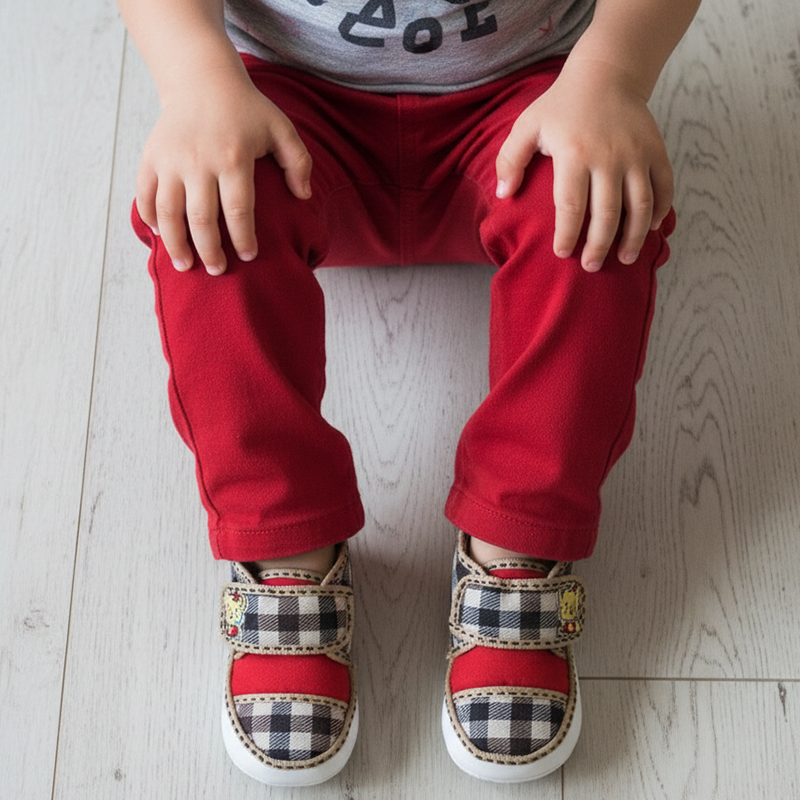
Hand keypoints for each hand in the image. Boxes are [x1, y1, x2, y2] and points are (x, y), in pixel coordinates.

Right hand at [136, 66, 311, 274]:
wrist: (202, 78)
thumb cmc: (247, 109)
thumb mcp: (280, 129)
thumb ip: (298, 162)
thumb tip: (303, 197)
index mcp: (233, 158)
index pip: (238, 211)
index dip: (243, 239)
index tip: (248, 256)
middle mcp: (199, 161)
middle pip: (202, 219)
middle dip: (210, 251)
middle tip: (218, 271)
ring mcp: (171, 160)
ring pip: (169, 212)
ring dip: (176, 244)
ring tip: (185, 265)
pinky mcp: (151, 157)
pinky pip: (145, 194)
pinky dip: (150, 218)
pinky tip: (161, 235)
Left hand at [495, 58, 672, 271]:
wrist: (606, 72)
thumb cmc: (561, 105)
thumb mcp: (528, 126)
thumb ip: (511, 160)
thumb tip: (505, 195)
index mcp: (574, 153)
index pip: (571, 205)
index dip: (568, 234)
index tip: (562, 254)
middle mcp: (608, 156)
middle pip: (607, 213)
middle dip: (599, 245)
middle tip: (591, 266)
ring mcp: (636, 154)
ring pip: (639, 205)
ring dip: (634, 236)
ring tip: (625, 258)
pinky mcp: (656, 150)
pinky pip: (664, 186)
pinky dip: (660, 210)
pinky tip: (650, 229)